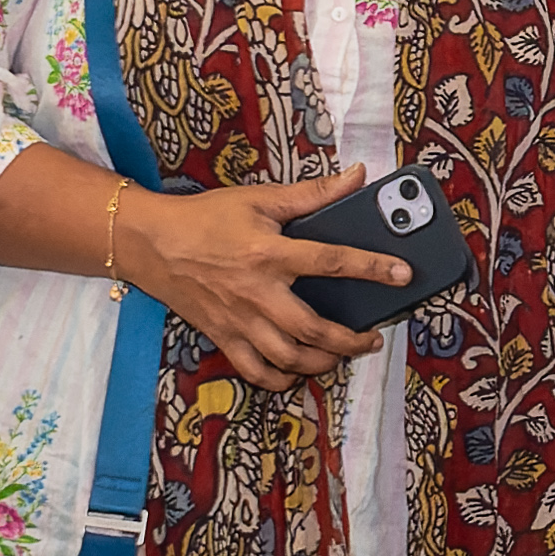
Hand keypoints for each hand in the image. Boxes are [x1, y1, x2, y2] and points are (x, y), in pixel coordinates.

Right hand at [117, 173, 421, 387]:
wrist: (150, 242)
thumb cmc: (206, 218)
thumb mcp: (260, 198)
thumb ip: (312, 193)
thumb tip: (357, 176)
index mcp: (271, 252)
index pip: (334, 261)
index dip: (374, 268)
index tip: (404, 275)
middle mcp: (258, 292)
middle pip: (315, 329)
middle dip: (352, 341)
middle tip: (372, 338)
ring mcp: (239, 320)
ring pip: (289, 358)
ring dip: (322, 363)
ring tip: (340, 354)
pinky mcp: (222, 336)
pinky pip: (255, 371)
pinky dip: (280, 380)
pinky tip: (296, 373)